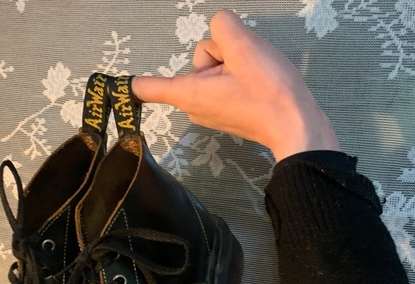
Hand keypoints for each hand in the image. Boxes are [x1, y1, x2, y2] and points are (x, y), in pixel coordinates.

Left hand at [131, 10, 339, 160]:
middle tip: (244, 69)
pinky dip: (240, 75)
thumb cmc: (269, 93)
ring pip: (215, 66)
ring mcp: (210, 109)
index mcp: (189, 93)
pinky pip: (225, 80)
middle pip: (198, 59)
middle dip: (222, 53)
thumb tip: (220, 30)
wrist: (295, 125)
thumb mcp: (244, 46)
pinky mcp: (226, 110)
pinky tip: (256, 84)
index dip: (136, 83)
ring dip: (235, 63)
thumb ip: (222, 27)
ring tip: (254, 79)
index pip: (151, 87)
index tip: (119, 88)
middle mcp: (194, 105)